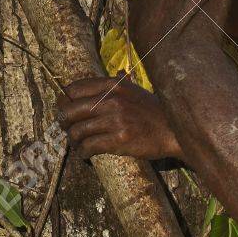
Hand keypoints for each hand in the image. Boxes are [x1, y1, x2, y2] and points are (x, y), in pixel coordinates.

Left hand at [55, 75, 181, 161]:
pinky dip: (83, 153)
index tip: (64, 110)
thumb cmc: (151, 111)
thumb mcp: (133, 90)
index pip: (73, 89)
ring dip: (73, 140)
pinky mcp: (119, 139)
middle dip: (64, 122)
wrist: (173, 130)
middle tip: (67, 129)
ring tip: (78, 145)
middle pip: (69, 110)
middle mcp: (111, 99)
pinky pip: (89, 146)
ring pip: (77, 131)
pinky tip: (85, 154)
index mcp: (112, 85)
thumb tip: (94, 82)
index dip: (64, 101)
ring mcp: (115, 119)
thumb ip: (112, 85)